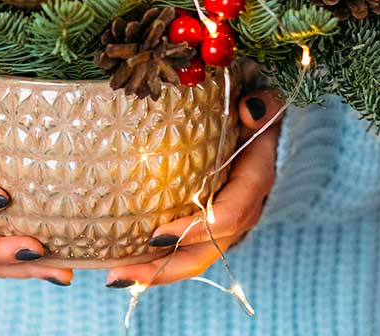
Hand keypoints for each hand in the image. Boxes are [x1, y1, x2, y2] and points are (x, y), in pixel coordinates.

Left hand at [106, 89, 283, 287]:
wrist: (263, 126)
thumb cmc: (255, 111)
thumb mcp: (264, 103)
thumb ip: (262, 105)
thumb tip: (250, 110)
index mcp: (254, 183)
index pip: (228, 216)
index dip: (195, 230)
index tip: (156, 236)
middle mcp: (241, 211)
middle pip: (206, 251)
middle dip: (166, 268)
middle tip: (121, 274)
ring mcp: (225, 222)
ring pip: (194, 256)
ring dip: (156, 271)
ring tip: (115, 276)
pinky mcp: (209, 223)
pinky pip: (186, 247)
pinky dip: (158, 259)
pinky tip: (124, 262)